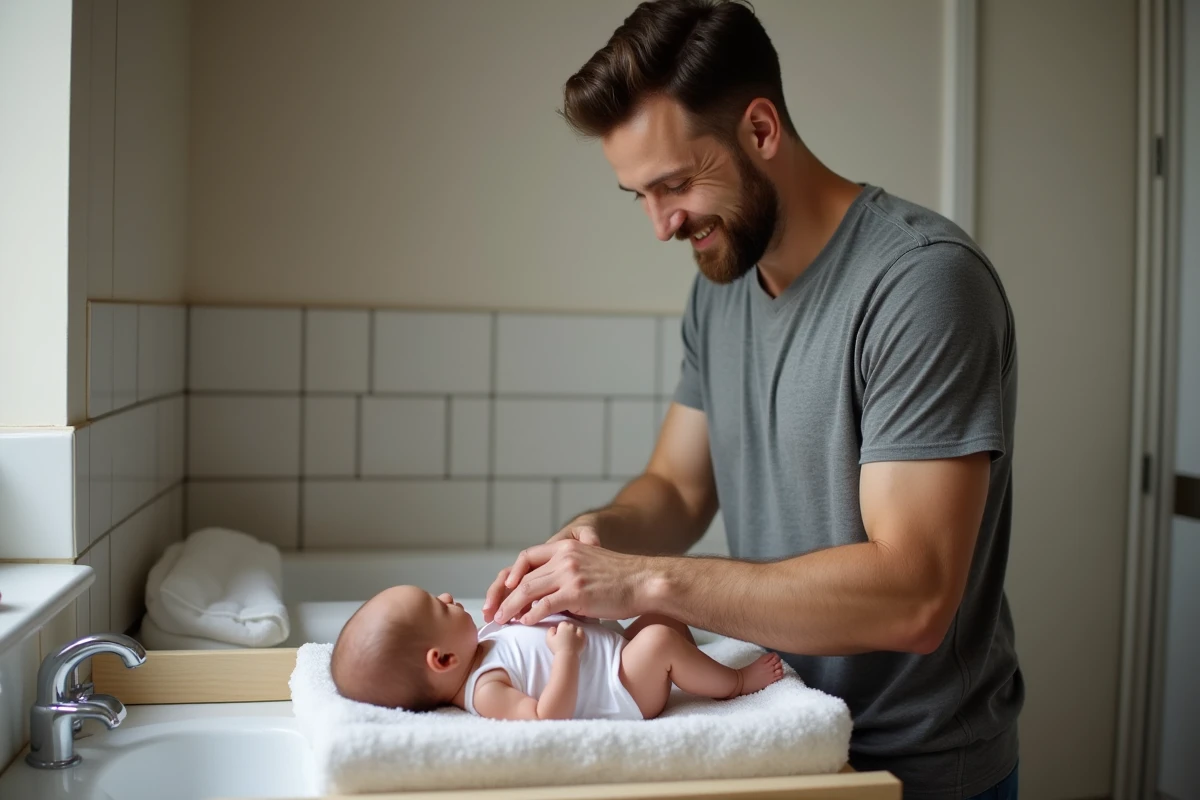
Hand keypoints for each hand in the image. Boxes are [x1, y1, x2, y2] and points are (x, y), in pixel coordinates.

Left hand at [490, 538, 653, 625]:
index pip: (528, 557)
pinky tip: (524, 624)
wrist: (645, 582)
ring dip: (511, 608)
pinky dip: (530, 615)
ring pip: (528, 590)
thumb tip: (551, 596)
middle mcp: (565, 557)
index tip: (504, 589)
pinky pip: (544, 605)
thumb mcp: (590, 566)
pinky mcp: (576, 592)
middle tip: (494, 611)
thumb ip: (569, 573)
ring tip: (501, 620)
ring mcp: (569, 574)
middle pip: (524, 576)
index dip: (513, 573)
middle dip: (505, 595)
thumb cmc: (621, 581)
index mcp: (567, 548)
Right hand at [545, 620, 585, 654]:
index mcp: (563, 626)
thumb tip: (554, 628)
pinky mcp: (584, 639)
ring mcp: (579, 633)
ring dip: (576, 631)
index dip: (560, 629)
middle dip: (568, 629)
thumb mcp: (548, 638)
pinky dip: (581, 635)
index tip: (559, 634)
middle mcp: (572, 627)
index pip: (562, 624)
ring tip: (573, 637)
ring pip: (578, 628)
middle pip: (570, 625)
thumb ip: (550, 631)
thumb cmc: (557, 647)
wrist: (567, 656)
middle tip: (565, 637)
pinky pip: (584, 634)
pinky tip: (578, 639)